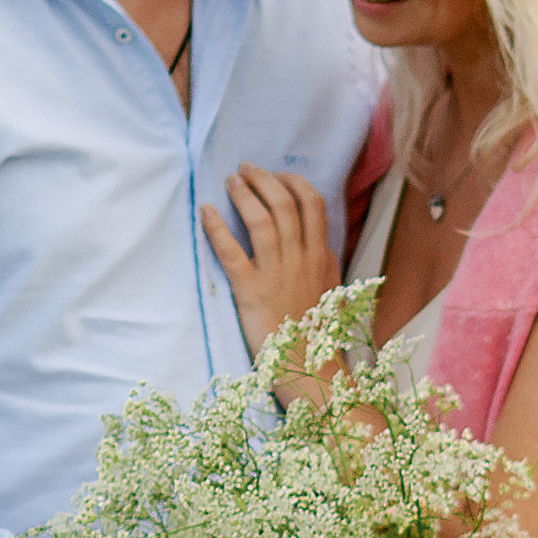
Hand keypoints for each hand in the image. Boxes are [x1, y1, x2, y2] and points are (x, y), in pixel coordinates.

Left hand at [198, 165, 337, 361]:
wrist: (309, 367)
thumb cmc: (317, 331)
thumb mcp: (331, 291)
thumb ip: (327, 263)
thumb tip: (322, 242)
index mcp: (321, 256)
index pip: (313, 204)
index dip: (293, 182)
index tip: (277, 176)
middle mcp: (300, 258)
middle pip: (284, 203)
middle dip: (263, 179)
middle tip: (245, 169)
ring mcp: (276, 273)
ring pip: (261, 220)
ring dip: (243, 195)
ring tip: (230, 181)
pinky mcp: (251, 291)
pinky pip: (231, 252)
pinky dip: (217, 227)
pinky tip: (206, 211)